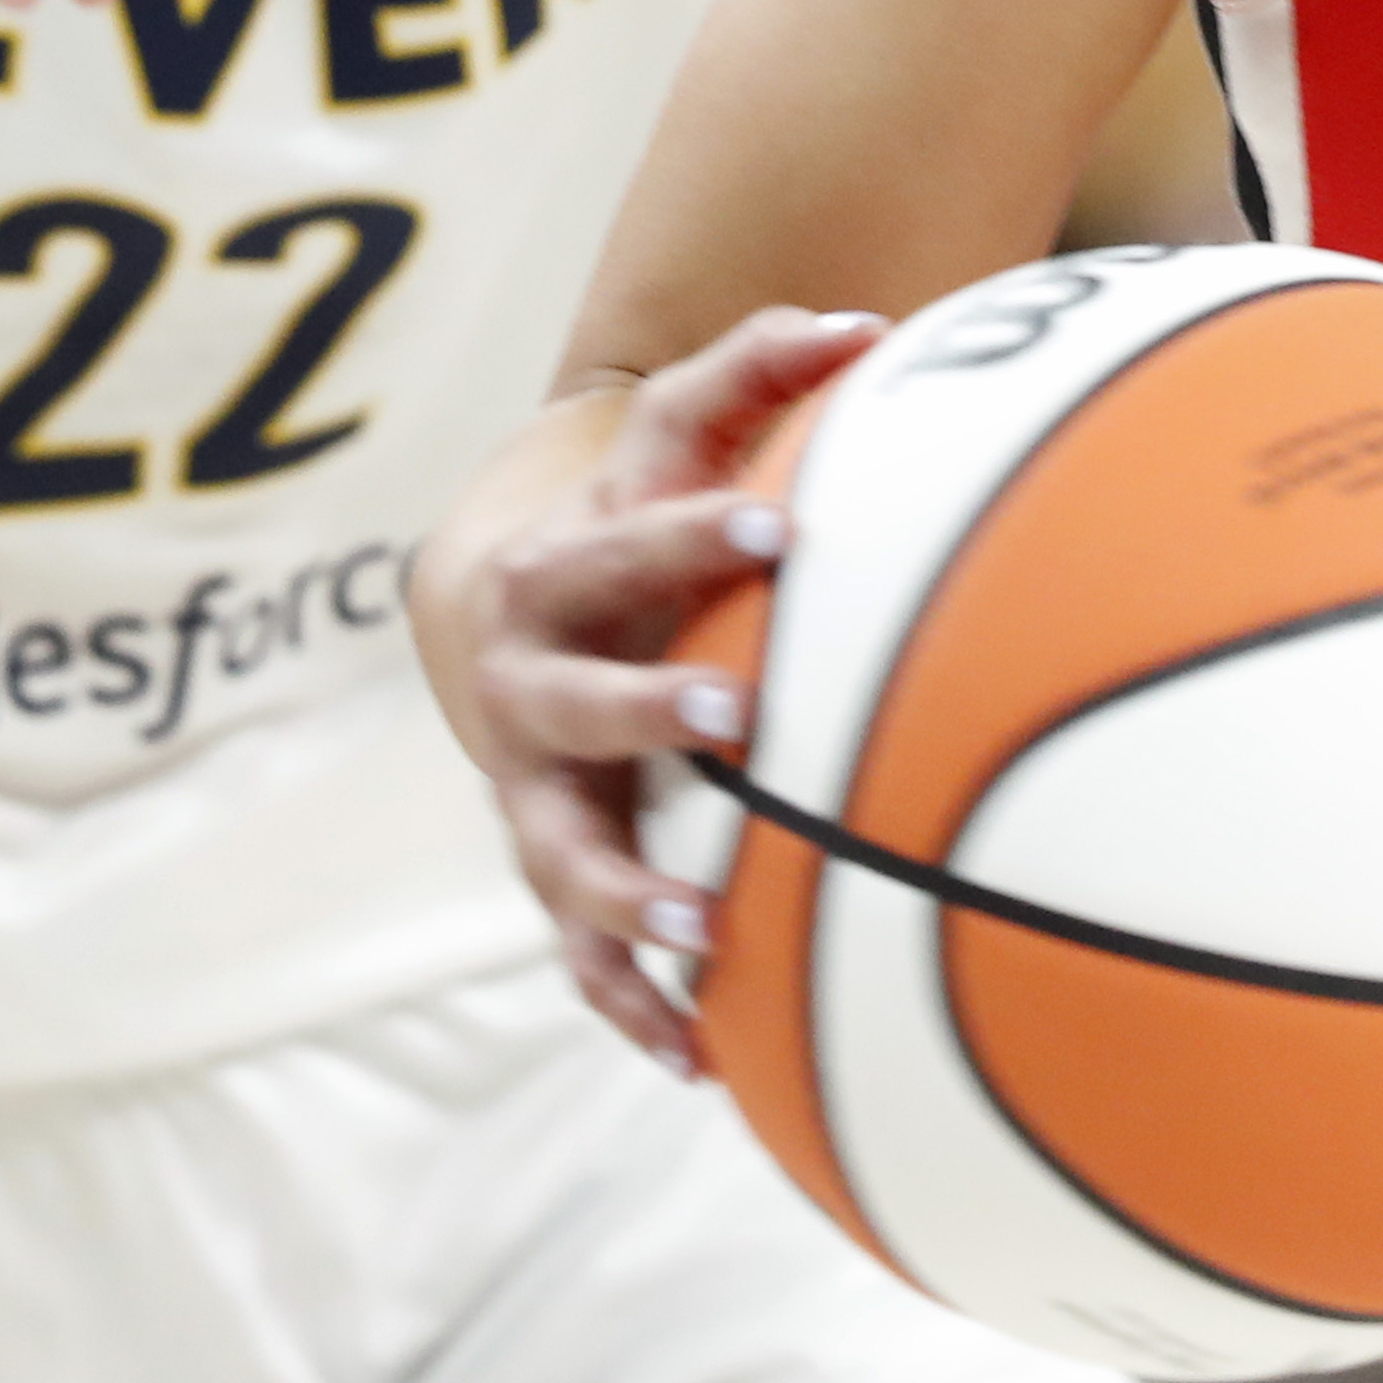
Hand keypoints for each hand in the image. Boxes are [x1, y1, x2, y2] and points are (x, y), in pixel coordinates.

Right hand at [448, 308, 888, 1068]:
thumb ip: (757, 373)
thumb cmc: (635, 529)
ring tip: (701, 927)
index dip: (690, 532)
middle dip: (649, 705)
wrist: (510, 626)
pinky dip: (631, 1007)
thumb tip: (872, 320)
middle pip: (577, 694)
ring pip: (561, 849)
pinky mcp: (551, 870)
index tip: (778, 530)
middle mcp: (532, 679)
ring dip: (623, 891)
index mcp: (568, 569)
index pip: (623, 539)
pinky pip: (579, 957)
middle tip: (738, 717)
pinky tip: (698, 1062)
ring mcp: (533, 787)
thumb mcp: (675, 448)